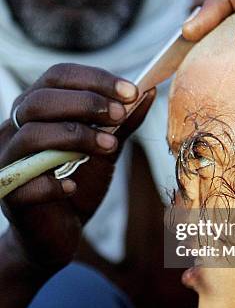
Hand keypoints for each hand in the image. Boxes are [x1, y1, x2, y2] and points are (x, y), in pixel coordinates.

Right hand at [0, 64, 154, 269]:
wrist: (59, 231)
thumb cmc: (79, 182)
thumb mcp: (106, 149)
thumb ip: (123, 123)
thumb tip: (149, 91)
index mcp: (38, 109)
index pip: (57, 76)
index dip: (95, 79)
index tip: (131, 90)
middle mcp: (15, 130)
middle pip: (40, 100)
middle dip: (85, 102)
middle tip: (120, 114)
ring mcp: (8, 162)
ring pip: (31, 135)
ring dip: (75, 137)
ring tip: (110, 146)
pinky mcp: (9, 195)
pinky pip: (24, 183)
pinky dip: (52, 183)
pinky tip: (73, 186)